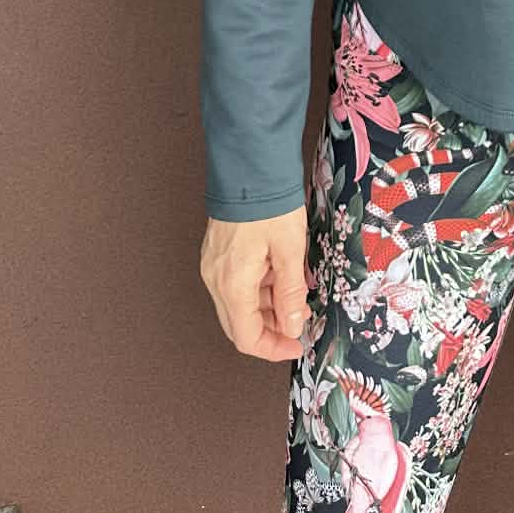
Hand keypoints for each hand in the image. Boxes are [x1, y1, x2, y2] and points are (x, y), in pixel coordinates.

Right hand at [200, 205, 310, 361]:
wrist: (249, 164)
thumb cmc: (269, 202)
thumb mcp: (289, 249)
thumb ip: (290, 292)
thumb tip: (292, 326)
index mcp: (232, 285)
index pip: (247, 338)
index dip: (273, 348)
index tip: (296, 344)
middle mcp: (216, 279)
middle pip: (240, 323)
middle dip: (271, 329)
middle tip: (300, 321)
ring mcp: (214, 264)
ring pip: (238, 303)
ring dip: (267, 306)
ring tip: (298, 292)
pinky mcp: (218, 251)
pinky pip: (236, 282)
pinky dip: (259, 287)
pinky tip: (282, 274)